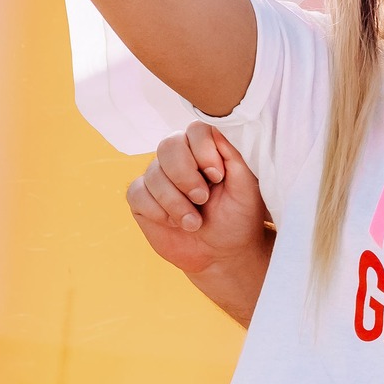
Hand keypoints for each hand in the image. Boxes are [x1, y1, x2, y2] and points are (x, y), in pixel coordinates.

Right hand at [126, 123, 268, 275]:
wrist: (223, 253)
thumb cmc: (238, 218)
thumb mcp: (246, 188)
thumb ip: (233, 158)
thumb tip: (213, 131)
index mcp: (207, 151)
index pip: (195, 130)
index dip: (203, 150)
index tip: (218, 176)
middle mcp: (179, 159)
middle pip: (168, 145)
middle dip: (185, 175)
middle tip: (203, 198)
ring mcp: (158, 178)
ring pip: (153, 174)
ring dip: (176, 203)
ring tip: (194, 222)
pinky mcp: (141, 199)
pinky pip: (138, 194)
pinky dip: (158, 211)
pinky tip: (175, 223)